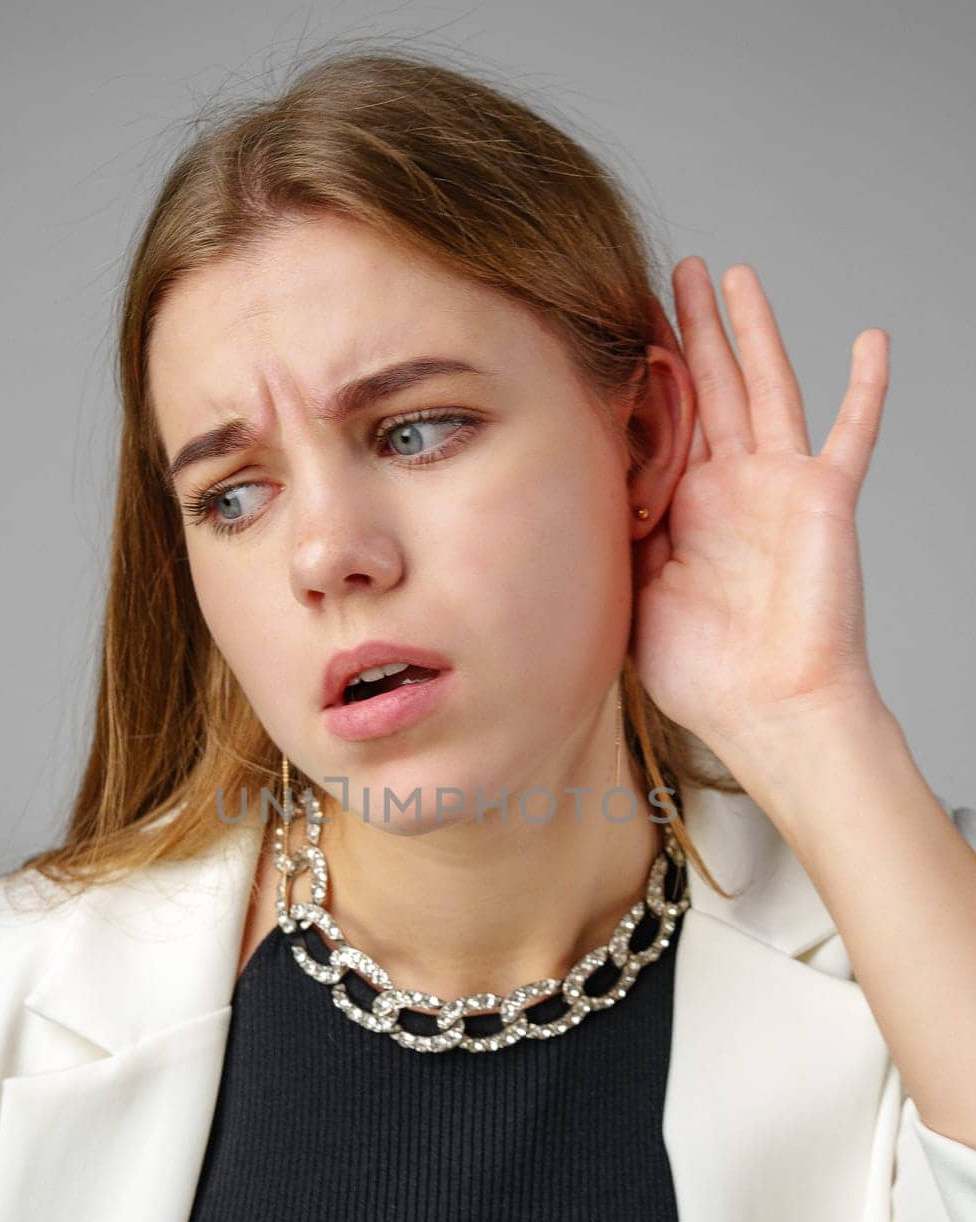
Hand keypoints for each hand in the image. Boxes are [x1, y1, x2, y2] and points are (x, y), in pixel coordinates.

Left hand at [629, 257, 889, 760]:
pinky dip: (865, 389)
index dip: (647, 376)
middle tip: (672, 272)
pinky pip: (852, 433)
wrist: (766, 709)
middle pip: (710, 388)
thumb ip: (621, 534)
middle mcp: (732, 488)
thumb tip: (589, 485)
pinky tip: (872, 339)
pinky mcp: (824, 499)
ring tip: (733, 276)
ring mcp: (780, 488)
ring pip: (765, 386)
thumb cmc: (704, 673)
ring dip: (752, 330)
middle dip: (691, 330)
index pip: (666, 424)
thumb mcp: (634, 594)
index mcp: (686, 509)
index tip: (620, 327)